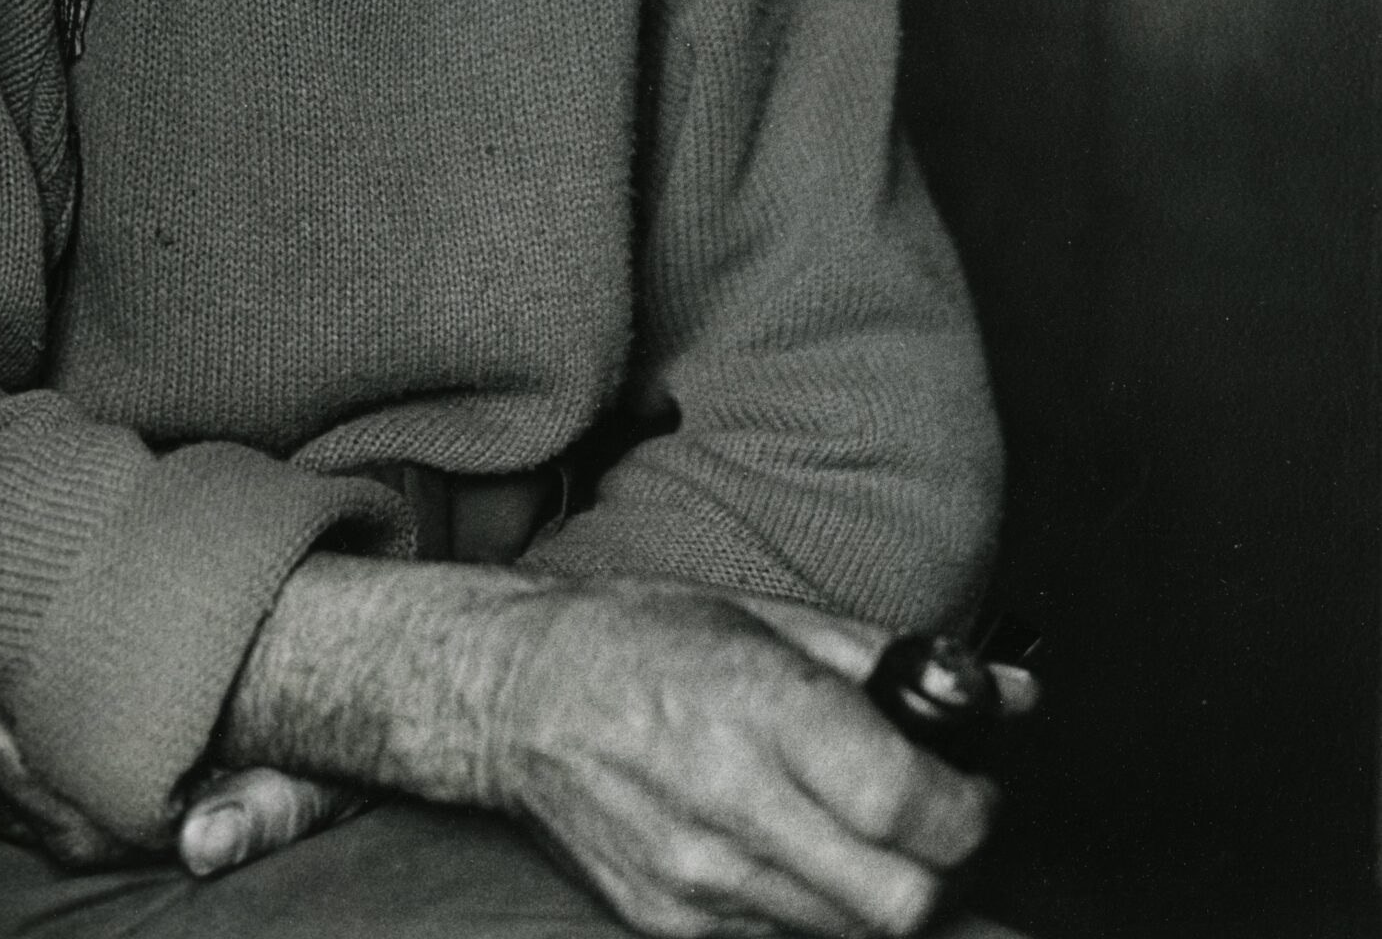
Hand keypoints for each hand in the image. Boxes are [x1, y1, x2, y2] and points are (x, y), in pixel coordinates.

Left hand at [0, 669, 360, 877]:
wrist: (326, 744)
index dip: (4, 765)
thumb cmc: (313, 765)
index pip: (52, 812)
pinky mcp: (67, 775)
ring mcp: (74, 806)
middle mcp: (95, 830)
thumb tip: (201, 848)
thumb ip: (257, 816)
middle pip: (1, 800)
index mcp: (137, 834)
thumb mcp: (302, 790)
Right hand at [485, 580, 999, 937]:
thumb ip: (891, 661)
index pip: (907, 805)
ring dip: (881, 893)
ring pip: (851, 934)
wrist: (518, 696)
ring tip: (862, 831)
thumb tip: (1005, 693)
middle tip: (934, 824)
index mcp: (761, 707)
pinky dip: (814, 907)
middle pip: (899, 900)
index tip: (970, 788)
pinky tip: (794, 848)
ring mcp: (699, 878)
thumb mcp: (768, 616)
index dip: (967, 810)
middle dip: (941, 870)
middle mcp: (732, 803)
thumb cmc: (640, 638)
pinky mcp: (672, 925)